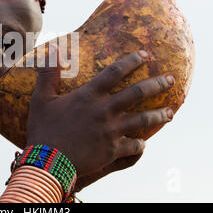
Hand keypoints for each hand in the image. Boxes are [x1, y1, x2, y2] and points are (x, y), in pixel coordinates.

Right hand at [26, 47, 174, 190]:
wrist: (47, 162)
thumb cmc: (43, 129)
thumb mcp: (41, 99)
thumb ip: (48, 74)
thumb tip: (53, 50)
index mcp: (88, 95)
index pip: (114, 72)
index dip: (131, 61)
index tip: (145, 54)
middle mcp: (104, 110)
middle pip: (137, 93)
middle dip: (157, 84)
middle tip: (171, 79)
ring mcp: (110, 131)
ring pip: (142, 120)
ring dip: (158, 115)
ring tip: (170, 113)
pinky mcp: (112, 151)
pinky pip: (133, 147)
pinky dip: (140, 145)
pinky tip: (144, 144)